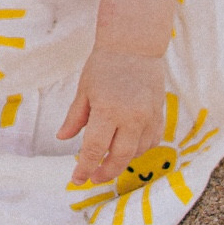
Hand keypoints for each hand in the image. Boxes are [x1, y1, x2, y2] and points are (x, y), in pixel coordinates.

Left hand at [57, 49, 165, 185]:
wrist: (135, 44)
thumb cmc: (105, 64)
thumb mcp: (84, 89)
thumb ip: (75, 117)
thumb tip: (63, 138)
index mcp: (107, 110)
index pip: (94, 150)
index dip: (84, 169)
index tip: (77, 180)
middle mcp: (131, 117)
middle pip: (119, 158)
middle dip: (105, 172)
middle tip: (94, 176)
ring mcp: (148, 117)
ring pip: (137, 153)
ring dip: (122, 161)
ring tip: (109, 159)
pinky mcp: (160, 113)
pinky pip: (153, 141)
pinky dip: (140, 149)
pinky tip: (129, 147)